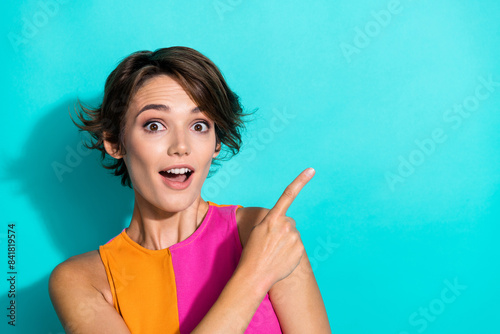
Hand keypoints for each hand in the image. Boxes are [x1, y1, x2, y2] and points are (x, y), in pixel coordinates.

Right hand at [237, 168, 314, 292]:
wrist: (255, 274)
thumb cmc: (253, 252)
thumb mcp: (259, 231)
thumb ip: (274, 222)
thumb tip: (290, 225)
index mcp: (273, 218)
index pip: (288, 195)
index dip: (300, 181)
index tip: (311, 170)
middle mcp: (286, 225)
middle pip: (289, 222)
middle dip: (283, 230)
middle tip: (271, 243)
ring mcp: (294, 237)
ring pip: (294, 235)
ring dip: (287, 242)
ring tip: (275, 252)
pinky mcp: (300, 249)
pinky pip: (297, 247)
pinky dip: (291, 251)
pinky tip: (281, 258)